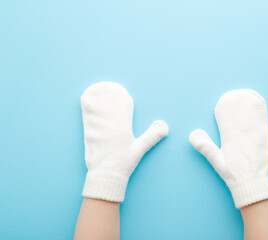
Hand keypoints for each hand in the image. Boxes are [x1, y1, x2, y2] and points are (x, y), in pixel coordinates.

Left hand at [81, 82, 168, 201]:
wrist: (106, 175)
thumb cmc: (123, 162)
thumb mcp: (140, 149)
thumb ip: (152, 135)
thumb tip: (164, 124)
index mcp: (121, 127)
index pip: (121, 106)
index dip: (120, 95)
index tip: (119, 88)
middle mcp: (108, 125)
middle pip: (107, 103)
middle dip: (107, 92)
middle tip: (106, 84)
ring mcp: (96, 129)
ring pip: (96, 107)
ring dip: (96, 96)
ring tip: (96, 87)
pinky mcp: (87, 134)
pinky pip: (86, 115)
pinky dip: (87, 106)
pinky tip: (86, 98)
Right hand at [189, 89, 267, 207]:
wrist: (253, 182)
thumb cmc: (234, 173)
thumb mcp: (216, 160)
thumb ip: (205, 146)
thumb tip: (193, 132)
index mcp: (233, 136)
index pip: (229, 115)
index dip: (226, 105)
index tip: (223, 100)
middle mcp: (247, 132)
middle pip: (242, 109)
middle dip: (238, 100)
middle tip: (234, 93)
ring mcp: (259, 133)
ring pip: (254, 111)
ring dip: (249, 101)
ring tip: (245, 93)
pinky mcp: (266, 136)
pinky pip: (263, 117)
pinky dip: (260, 108)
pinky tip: (258, 102)